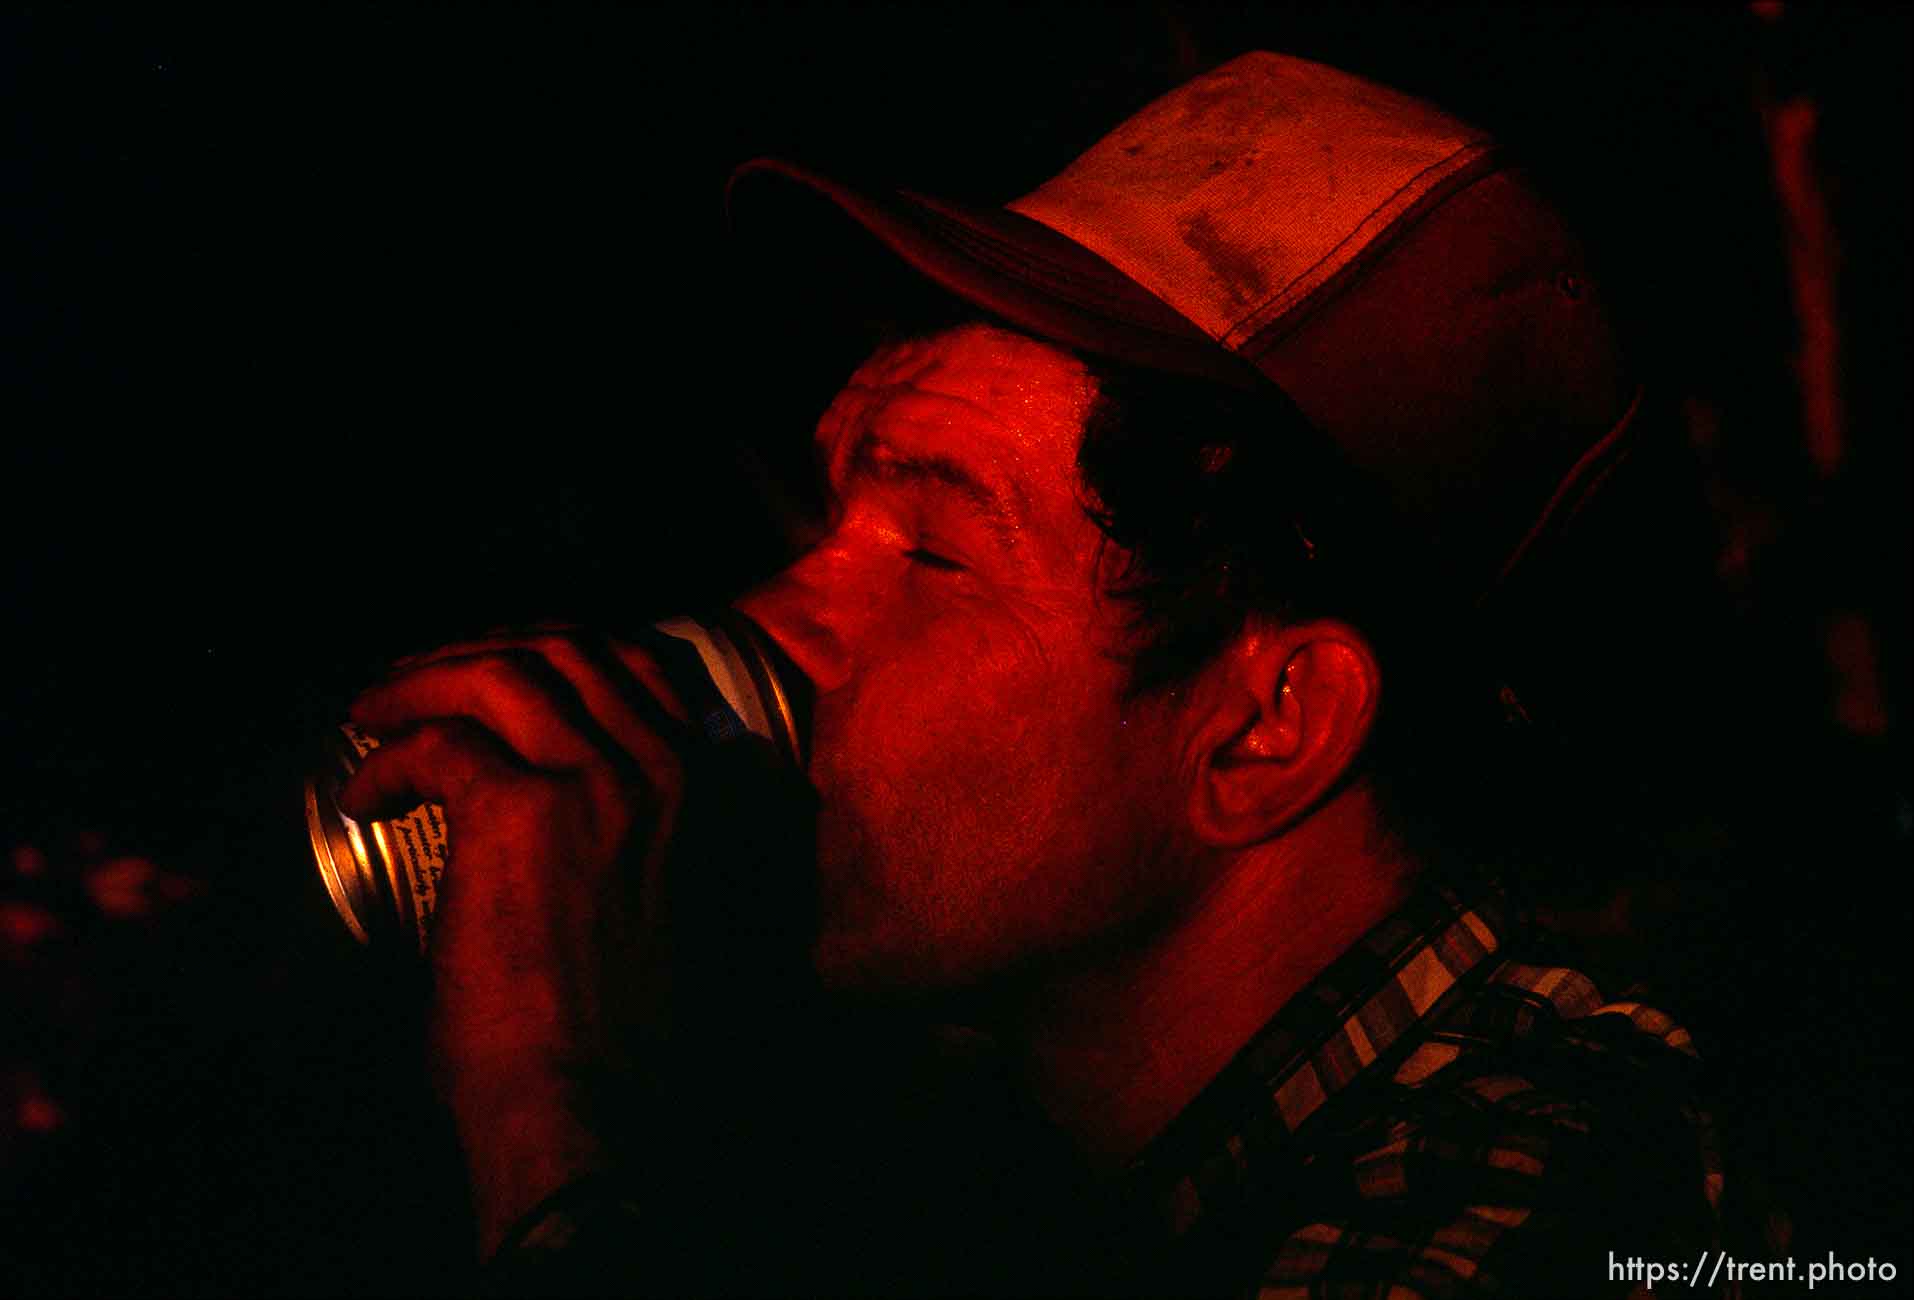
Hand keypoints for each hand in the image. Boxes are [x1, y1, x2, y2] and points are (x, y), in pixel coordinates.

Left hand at [336, 626, 690, 1253]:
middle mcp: (656, 768)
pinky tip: (363, 797)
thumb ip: (625, 838)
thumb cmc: (614, 1032)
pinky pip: (438, 743)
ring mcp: (593, 783)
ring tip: (373, 712)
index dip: (547, 652)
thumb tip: (545, 815)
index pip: (631, 664)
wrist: (592, 1101)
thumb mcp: (650, 903)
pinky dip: (388, 759)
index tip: (487, 670)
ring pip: (500, 674)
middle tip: (413, 681)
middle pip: (563, 650)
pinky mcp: (518, 814)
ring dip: (422, 682)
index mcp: (695, 788)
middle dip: (478, 650)